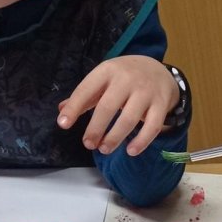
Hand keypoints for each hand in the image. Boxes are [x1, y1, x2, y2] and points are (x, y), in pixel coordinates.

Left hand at [57, 56, 179, 156]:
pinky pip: (152, 127)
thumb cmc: (124, 78)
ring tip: (104, 149)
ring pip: (129, 119)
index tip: (63, 125)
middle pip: (108, 107)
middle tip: (88, 144)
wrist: (158, 70)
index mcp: (107, 70)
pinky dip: (142, 141)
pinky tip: (131, 151)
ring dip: (114, 137)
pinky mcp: (161, 105)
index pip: (87, 90)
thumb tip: (61, 111)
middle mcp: (127, 79)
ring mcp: (146, 92)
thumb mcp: (103, 79)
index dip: (74, 108)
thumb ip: (85, 96)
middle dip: (96, 128)